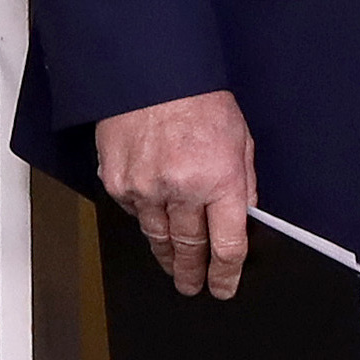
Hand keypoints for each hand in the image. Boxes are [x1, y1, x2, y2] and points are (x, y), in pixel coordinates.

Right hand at [95, 92, 258, 299]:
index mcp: (220, 180)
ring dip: (167, 256)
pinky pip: (133, 212)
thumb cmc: (198, 99)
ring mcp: (145, 188)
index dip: (226, 275)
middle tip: (193, 287)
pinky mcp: (117, 181)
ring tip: (173, 267)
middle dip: (193, 273)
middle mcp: (182, 189)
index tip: (223, 288)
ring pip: (157, 237)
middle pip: (189, 248)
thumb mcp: (240, 139)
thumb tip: (243, 219)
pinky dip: (145, 218)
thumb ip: (243, 184)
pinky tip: (152, 219)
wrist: (149, 71)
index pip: (227, 246)